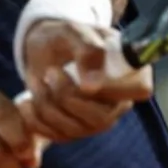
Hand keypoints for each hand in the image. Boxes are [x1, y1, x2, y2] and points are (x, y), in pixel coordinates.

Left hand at [18, 19, 153, 144]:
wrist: (44, 47)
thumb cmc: (65, 36)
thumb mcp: (74, 31)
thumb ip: (88, 51)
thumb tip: (92, 86)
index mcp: (130, 72)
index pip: (139, 89)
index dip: (112, 88)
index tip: (83, 78)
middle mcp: (118, 102)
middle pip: (100, 118)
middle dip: (67, 96)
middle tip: (51, 71)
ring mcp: (96, 121)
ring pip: (74, 129)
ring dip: (48, 103)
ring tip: (41, 78)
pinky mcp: (73, 132)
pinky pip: (55, 135)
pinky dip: (35, 118)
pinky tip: (28, 101)